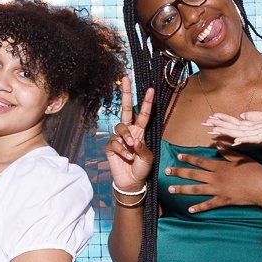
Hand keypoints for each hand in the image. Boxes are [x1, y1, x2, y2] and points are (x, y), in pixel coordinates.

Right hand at [104, 77, 153, 193]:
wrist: (131, 182)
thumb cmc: (141, 168)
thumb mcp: (148, 158)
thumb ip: (143, 148)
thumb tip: (134, 140)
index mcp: (140, 132)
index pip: (144, 114)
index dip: (147, 102)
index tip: (151, 89)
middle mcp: (129, 132)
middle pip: (127, 109)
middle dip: (127, 94)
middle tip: (126, 79)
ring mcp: (118, 138)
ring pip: (120, 127)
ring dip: (126, 137)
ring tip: (131, 148)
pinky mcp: (110, 147)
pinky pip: (115, 143)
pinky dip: (122, 151)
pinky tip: (126, 158)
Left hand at [167, 150, 261, 212]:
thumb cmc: (255, 171)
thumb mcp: (242, 157)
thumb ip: (228, 151)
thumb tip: (217, 144)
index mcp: (220, 166)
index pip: (200, 161)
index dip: (188, 158)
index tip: (178, 156)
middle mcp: (215, 178)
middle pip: (193, 174)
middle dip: (178, 172)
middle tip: (167, 171)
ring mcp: (218, 190)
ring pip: (196, 189)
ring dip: (182, 189)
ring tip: (170, 189)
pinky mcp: (223, 201)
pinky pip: (208, 205)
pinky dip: (198, 208)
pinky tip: (189, 209)